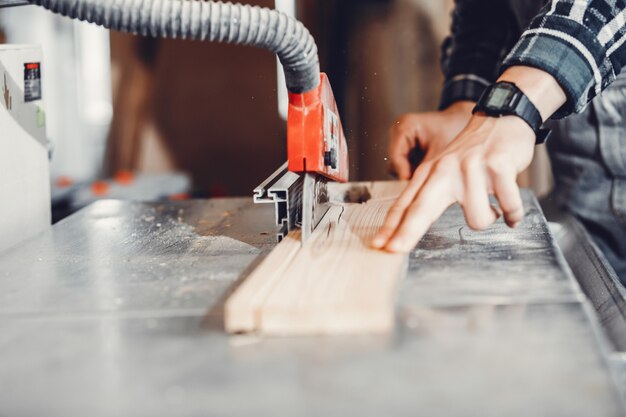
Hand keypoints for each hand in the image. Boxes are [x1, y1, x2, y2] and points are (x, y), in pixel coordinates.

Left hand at [373, 114, 534, 251]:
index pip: (405, 204)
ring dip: (488, 219)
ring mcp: (471, 168)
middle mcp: (445, 171)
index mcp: (429, 174)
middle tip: (395, 249)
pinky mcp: (498, 166)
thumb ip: (427, 197)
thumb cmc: (472, 154)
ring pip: (476, 218)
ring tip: (493, 209)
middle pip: (422, 207)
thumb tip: (406, 229)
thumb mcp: (442, 170)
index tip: (378, 245)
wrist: (502, 119)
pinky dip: (512, 215)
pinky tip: (511, 214)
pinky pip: (508, 206)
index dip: (391, 227)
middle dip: (407, 231)